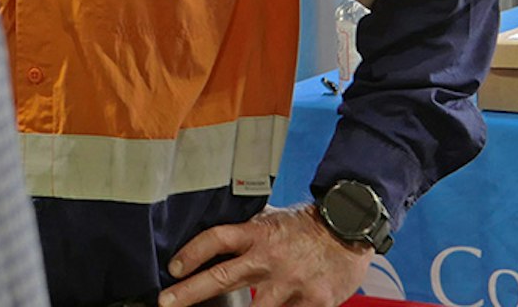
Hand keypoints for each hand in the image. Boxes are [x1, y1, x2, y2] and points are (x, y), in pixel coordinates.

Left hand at [158, 204, 371, 306]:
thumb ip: (247, 233)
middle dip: (189, 293)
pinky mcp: (314, 302)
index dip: (191, 253)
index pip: (216, 240)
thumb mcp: (272, 220)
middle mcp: (270, 258)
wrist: (351, 228)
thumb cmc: (307, 226)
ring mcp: (292, 283)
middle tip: (165, 303)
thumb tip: (217, 244)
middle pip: (222, 277)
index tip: (173, 268)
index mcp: (258, 234)